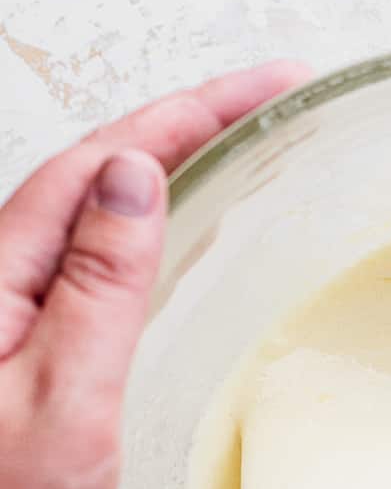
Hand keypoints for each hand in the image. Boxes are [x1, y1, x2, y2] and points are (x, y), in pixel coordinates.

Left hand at [0, 61, 308, 488]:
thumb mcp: (63, 402)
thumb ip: (99, 288)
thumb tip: (134, 178)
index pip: (102, 161)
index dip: (188, 113)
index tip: (266, 85)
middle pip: (91, 171)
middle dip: (181, 123)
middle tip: (265, 101)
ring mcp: (0, 312)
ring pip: (84, 211)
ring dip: (159, 166)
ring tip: (229, 142)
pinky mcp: (13, 347)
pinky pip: (78, 260)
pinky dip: (134, 229)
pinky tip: (163, 234)